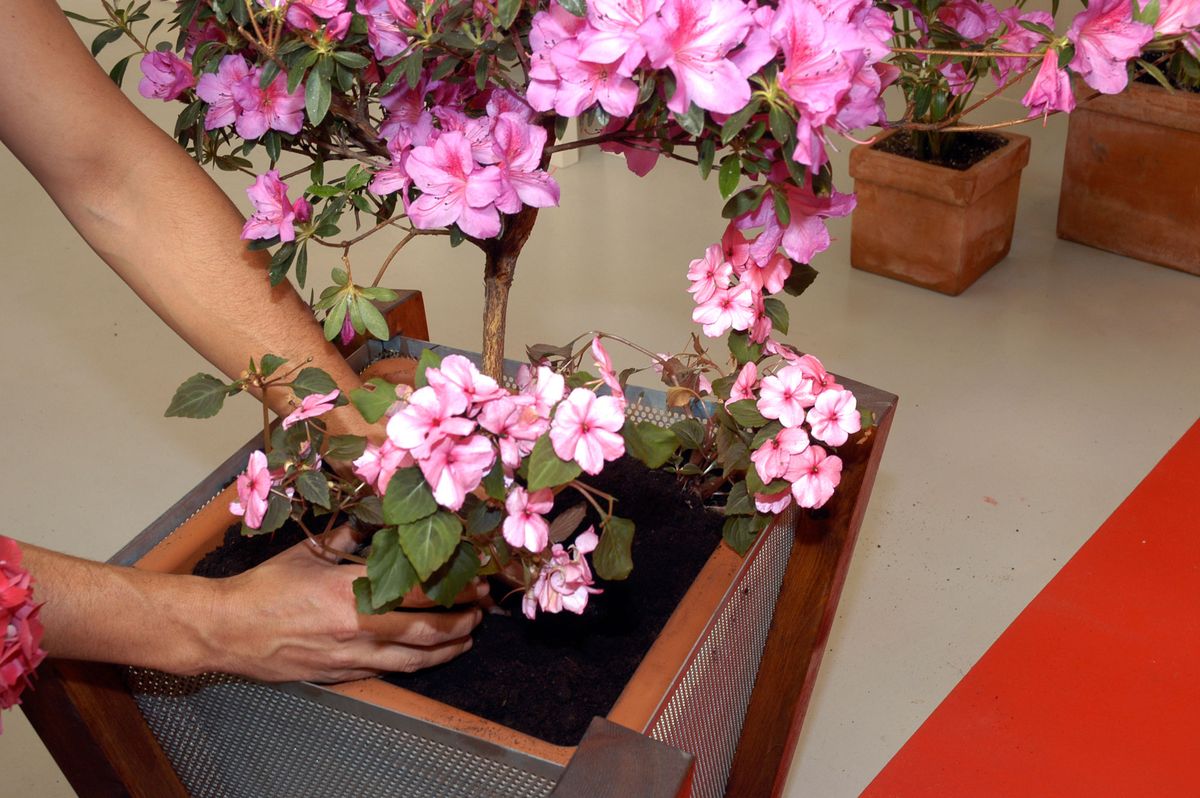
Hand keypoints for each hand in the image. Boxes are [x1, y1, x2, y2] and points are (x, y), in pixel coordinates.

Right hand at [207, 526, 486, 682]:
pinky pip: (388, 672)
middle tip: (481, 609)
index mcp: (349, 588)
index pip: (417, 588)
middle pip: (425, 629)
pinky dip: (415, 665)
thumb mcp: (310, 552)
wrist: (227, 630)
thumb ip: (348, 538)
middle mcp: (355, 625)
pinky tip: (428, 657)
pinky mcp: (340, 674)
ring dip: (446, 649)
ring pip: (412, 658)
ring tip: (467, 637)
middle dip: (460, 620)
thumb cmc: (264, 587)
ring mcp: (349, 655)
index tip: (475, 578)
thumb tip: (375, 520)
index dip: (452, 585)